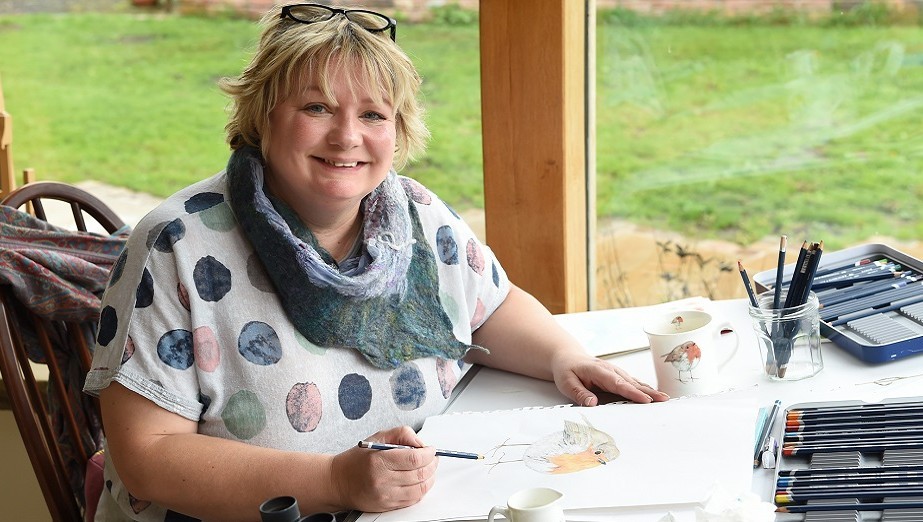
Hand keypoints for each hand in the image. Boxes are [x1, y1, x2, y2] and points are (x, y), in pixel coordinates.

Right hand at [330, 426, 437, 512]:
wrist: (338, 482)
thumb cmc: (357, 460)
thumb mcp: (377, 438)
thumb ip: (401, 434)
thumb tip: (421, 443)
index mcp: (379, 460)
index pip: (413, 458)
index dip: (428, 454)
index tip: (431, 450)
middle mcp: (382, 480)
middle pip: (419, 474)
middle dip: (432, 465)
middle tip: (433, 458)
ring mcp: (385, 496)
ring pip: (419, 489)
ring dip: (429, 478)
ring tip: (428, 469)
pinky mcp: (387, 506)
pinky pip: (412, 500)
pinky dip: (421, 490)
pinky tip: (420, 481)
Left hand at [550, 352, 669, 405]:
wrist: (568, 358)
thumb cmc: (567, 370)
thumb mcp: (566, 383)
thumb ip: (579, 393)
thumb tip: (592, 403)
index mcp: (599, 371)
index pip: (618, 384)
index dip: (632, 392)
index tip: (645, 400)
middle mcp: (610, 370)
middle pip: (631, 382)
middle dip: (648, 391)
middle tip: (664, 400)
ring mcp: (615, 373)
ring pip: (635, 382)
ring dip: (650, 390)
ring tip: (664, 399)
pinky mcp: (617, 377)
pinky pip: (632, 383)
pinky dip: (644, 389)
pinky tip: (654, 395)